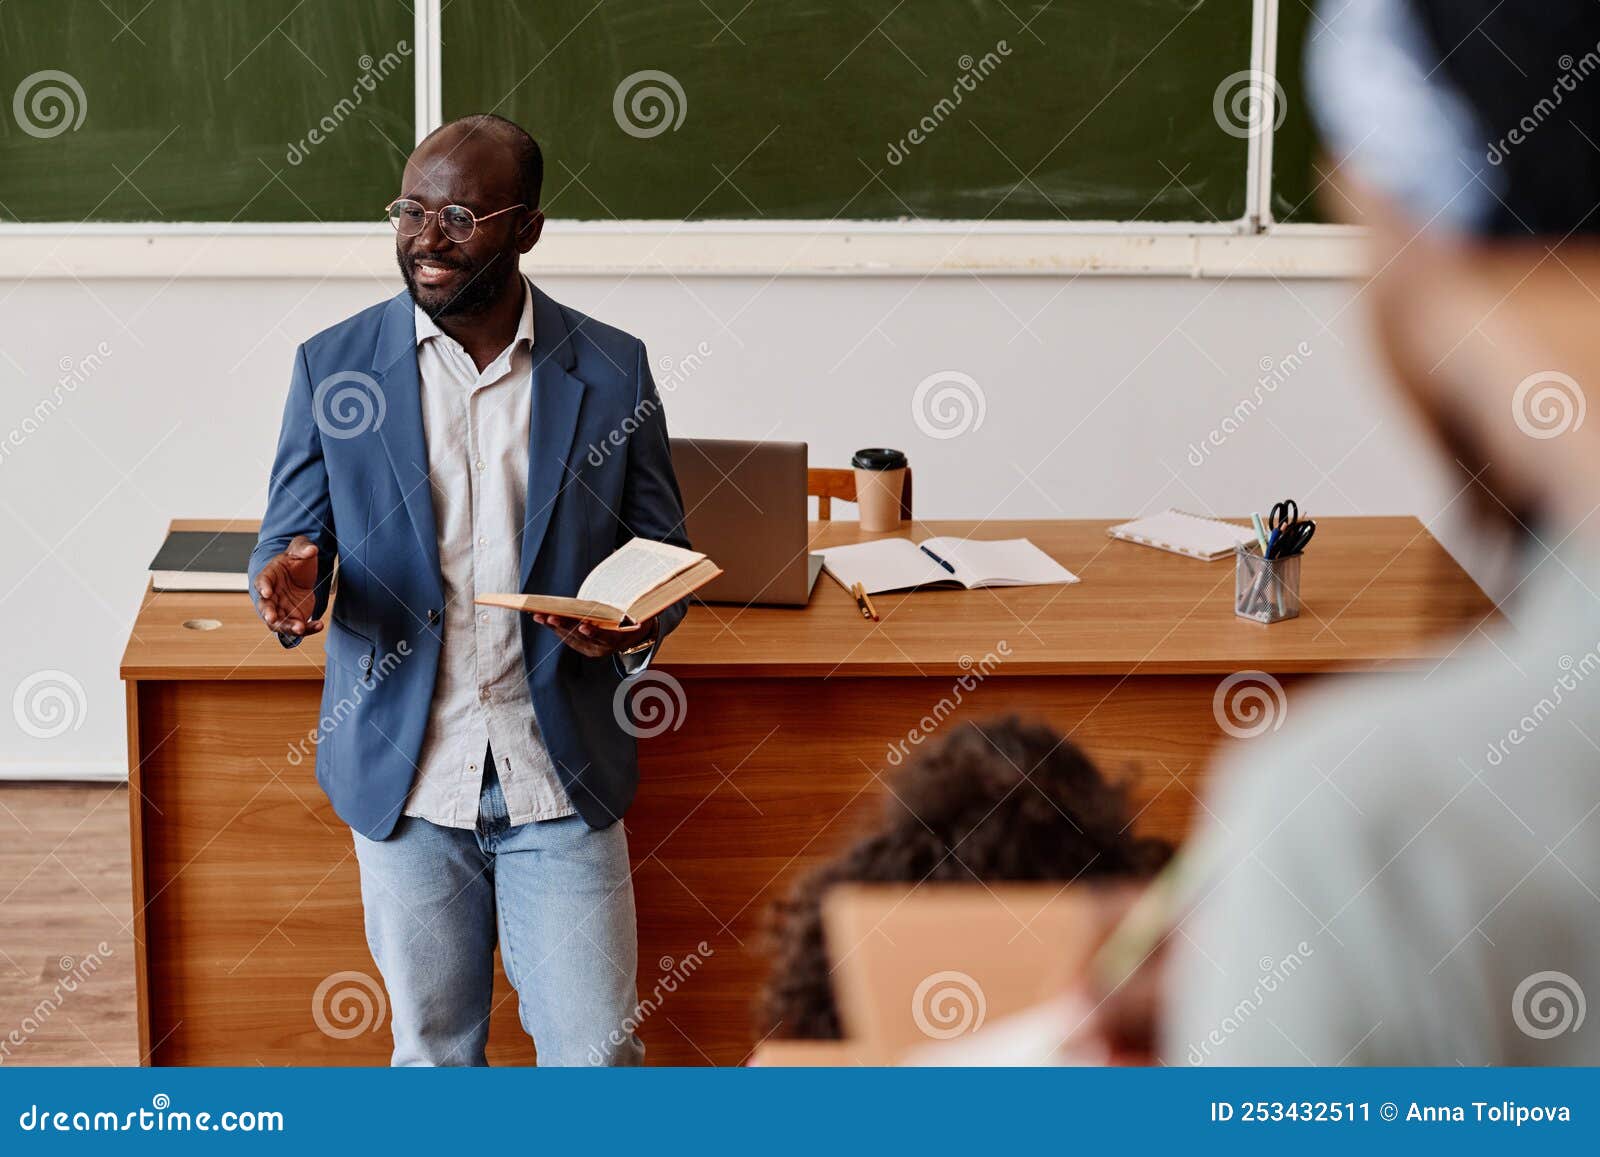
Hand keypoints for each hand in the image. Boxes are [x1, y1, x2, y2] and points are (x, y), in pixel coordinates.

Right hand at [254, 535, 323, 636]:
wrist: (301, 574)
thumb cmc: (296, 561)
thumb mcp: (300, 549)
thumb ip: (304, 548)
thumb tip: (311, 549)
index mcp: (268, 576)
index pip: (261, 582)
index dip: (263, 587)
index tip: (266, 592)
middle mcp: (271, 596)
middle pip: (265, 607)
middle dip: (268, 614)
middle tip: (272, 618)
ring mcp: (281, 609)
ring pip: (279, 622)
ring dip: (287, 627)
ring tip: (300, 628)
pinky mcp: (294, 617)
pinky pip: (299, 626)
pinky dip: (308, 629)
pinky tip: (319, 625)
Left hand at [532, 613, 653, 658]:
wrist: (634, 635)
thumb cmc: (635, 618)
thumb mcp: (639, 614)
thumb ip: (635, 608)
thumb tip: (646, 592)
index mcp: (618, 639)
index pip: (604, 637)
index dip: (594, 633)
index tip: (584, 627)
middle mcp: (602, 648)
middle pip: (581, 637)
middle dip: (564, 626)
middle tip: (550, 617)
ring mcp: (591, 649)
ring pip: (570, 638)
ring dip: (554, 626)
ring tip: (539, 615)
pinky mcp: (582, 648)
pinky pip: (566, 638)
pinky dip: (555, 628)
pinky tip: (543, 619)